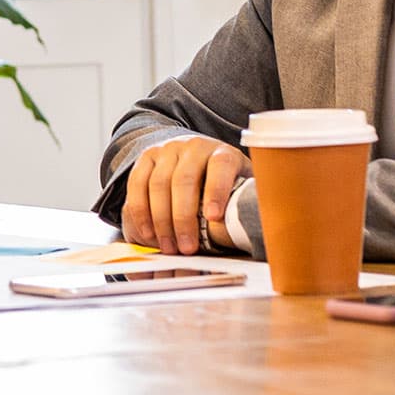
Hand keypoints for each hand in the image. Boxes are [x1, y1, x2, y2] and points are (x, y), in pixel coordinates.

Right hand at [121, 137, 250, 254]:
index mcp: (222, 152)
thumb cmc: (224, 182)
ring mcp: (167, 149)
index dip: (217, 191)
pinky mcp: (147, 157)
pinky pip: (137, 183)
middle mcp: (193, 146)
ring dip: (161, 220)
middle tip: (186, 248)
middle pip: (184, 180)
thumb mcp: (241, 185)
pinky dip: (141, 211)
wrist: (196, 154)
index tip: (214, 217)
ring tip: (169, 247)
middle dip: (183, 218)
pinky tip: (148, 232)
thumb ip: (244, 201)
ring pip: (158, 183)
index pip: (220, 166)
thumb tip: (256, 227)